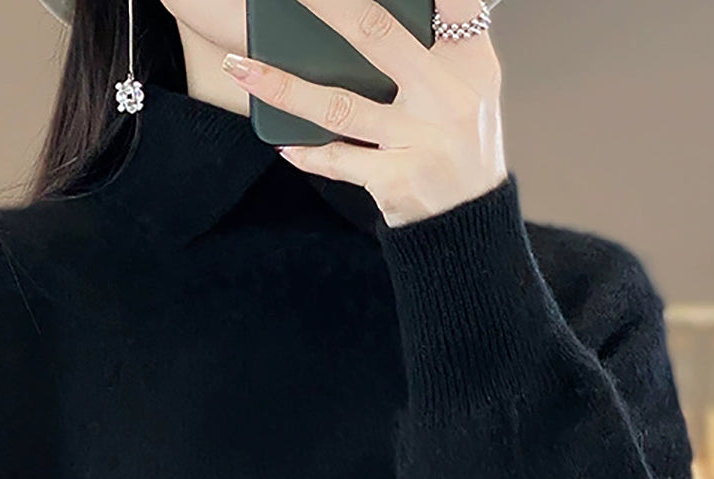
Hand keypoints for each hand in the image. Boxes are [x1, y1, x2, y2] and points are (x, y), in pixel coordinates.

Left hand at [221, 0, 507, 227]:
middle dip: (328, 7)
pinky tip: (280, 141)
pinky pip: (338, 161)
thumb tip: (392, 10)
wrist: (469, 222)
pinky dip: (307, 152)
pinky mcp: (395, 179)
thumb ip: (443, 43)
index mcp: (469, 63)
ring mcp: (419, 141)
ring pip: (340, 105)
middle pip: (377, 36)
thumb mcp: (471, 88)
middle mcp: (446, 97)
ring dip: (284, 87)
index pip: (452, 1)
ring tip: (241, 67)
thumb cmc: (462, 145)